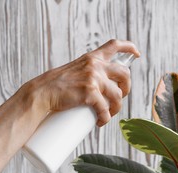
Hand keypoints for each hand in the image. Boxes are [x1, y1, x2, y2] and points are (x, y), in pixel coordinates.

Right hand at [25, 39, 139, 125]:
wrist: (41, 94)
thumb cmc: (56, 86)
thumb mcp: (75, 70)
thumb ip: (89, 72)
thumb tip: (102, 87)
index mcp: (92, 58)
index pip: (114, 45)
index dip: (129, 48)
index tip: (136, 53)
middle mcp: (95, 65)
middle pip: (124, 74)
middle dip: (127, 88)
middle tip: (120, 97)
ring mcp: (93, 78)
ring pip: (118, 95)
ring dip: (117, 108)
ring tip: (108, 114)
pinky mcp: (90, 93)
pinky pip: (105, 109)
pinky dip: (105, 118)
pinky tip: (101, 122)